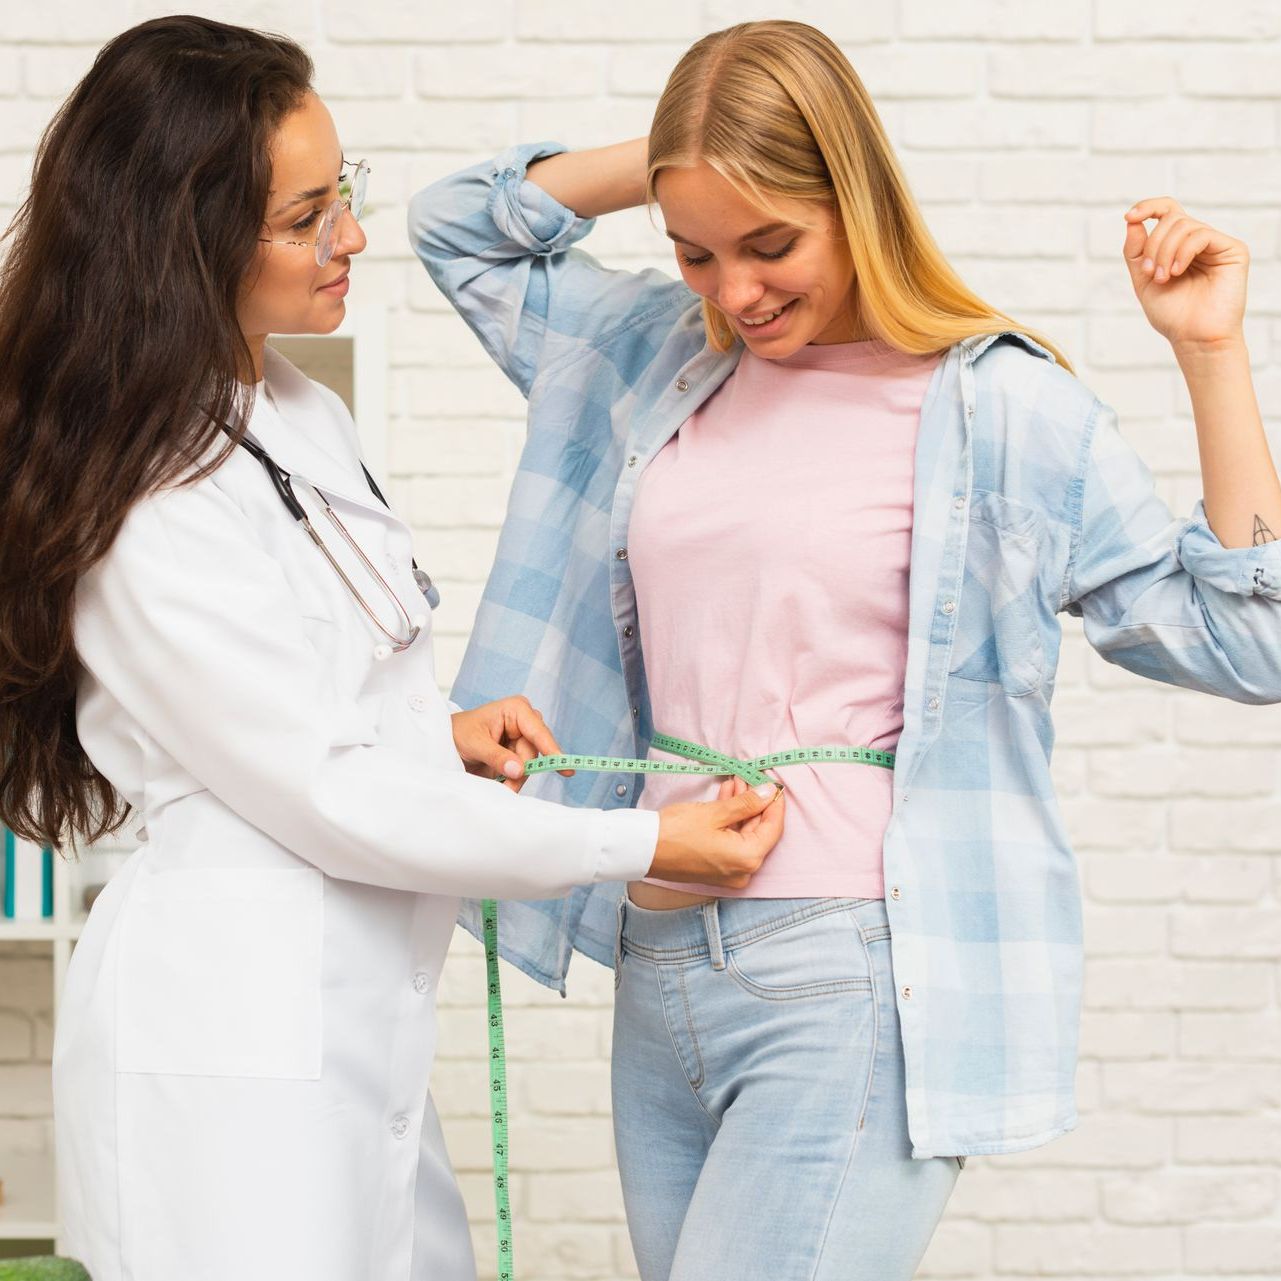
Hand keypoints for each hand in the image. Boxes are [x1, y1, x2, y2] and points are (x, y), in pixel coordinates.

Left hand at [450, 697, 575, 793]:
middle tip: (508, 786)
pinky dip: (514, 780)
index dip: (551, 749)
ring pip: (531, 764)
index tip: (564, 767)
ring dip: (517, 778)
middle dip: (523, 770)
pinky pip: (524, 771)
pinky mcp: (518, 755)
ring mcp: (522, 739)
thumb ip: (497, 756)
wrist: (446, 743)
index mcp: (516, 710)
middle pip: (535, 751)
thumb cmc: (457, 733)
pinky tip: (503, 782)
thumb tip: (519, 770)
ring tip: (500, 784)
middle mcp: (524, 722)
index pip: (538, 731)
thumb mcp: (474, 743)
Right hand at [649, 777, 785, 888]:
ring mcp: (729, 872)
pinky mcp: (716, 868)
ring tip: (736, 781)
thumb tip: (768, 793)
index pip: (772, 827)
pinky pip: (731, 842)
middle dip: (755, 802)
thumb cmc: (676, 832)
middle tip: (751, 778)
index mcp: (747, 859)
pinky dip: (730, 821)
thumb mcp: (714, 813)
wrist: (643, 849)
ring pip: (744, 834)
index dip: (775, 803)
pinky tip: (726, 797)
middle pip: (758, 831)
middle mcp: (742, 871)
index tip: (774, 784)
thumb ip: (746, 803)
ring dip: (741, 808)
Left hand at [1123, 197, 1248, 354]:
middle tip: (1150, 273)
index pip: (1166, 212)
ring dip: (1165, 252)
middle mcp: (1198, 241)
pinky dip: (1183, 252)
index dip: (1147, 207)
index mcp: (1178, 245)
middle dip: (1153, 245)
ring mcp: (1216, 244)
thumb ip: (1136, 252)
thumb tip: (1131, 222)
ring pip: (1184, 225)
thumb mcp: (1143, 280)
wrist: (1194, 337)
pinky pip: (1202, 235)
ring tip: (1163, 278)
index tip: (1129, 217)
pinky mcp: (1233, 249)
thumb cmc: (1172, 314)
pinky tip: (1177, 272)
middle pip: (1171, 218)